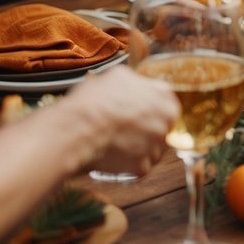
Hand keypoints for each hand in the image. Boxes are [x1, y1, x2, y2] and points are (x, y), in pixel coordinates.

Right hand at [59, 66, 179, 177]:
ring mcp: (155, 146)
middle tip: (124, 129)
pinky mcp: (142, 166)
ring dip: (137, 148)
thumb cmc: (93, 102)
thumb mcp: (116, 76)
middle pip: (159, 127)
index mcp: (163, 97)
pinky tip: (114, 155)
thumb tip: (132, 84)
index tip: (137, 112)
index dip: (147, 108)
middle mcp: (165, 122)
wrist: (78, 128)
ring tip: (116, 141)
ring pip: (151, 149)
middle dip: (144, 129)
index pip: (164, 104)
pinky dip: (127, 165)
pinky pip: (139, 167)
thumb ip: (134, 82)